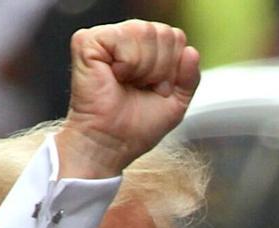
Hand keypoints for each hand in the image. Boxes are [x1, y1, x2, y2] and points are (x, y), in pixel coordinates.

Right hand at [56, 20, 199, 178]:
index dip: (173, 67)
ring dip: (144, 67)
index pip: (176, 36)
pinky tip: (115, 76)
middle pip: (164, 32)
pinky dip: (127, 62)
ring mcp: (105, 38)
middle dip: (161, 68)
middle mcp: (126, 38)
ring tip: (128, 83)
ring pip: (145, 31)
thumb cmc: (134, 128)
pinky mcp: (87, 41)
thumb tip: (191, 52)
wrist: (110, 145)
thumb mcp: (176, 103)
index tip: (157, 90)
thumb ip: (190, 77)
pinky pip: (123, 37)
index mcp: (145, 48)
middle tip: (142, 88)